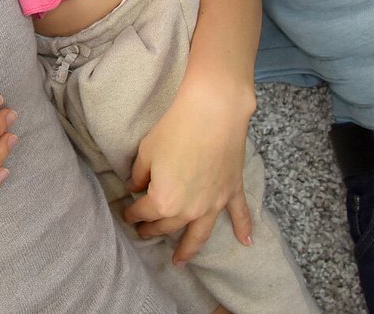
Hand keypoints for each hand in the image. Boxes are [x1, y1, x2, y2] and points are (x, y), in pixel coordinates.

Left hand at [119, 80, 254, 265]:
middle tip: (144, 234)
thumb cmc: (175, 129)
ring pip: (200, 234)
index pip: (143, 212)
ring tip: (180, 261)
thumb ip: (139, 175)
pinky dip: (244, 228)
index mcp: (164, 201)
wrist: (213, 113)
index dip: (131, 213)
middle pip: (167, 225)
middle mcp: (189, 209)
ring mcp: (213, 203)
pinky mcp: (231, 190)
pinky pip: (239, 214)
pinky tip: (247, 242)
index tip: (126, 213)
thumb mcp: (146, 152)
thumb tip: (135, 186)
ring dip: (189, 249)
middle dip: (153, 230)